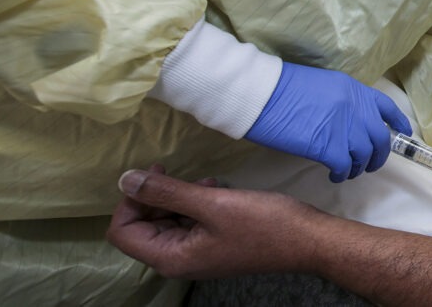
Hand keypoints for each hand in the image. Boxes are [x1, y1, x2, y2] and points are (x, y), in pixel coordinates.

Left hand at [107, 166, 316, 278]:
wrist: (308, 240)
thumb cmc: (262, 223)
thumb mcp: (212, 203)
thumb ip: (166, 192)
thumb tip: (125, 180)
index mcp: (170, 257)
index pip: (123, 231)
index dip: (131, 200)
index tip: (155, 174)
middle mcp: (178, 261)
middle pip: (142, 226)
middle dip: (155, 197)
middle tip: (176, 172)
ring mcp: (197, 254)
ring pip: (166, 221)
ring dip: (177, 197)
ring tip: (203, 182)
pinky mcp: (213, 244)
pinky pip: (189, 222)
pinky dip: (194, 203)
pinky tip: (214, 188)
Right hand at [246, 62, 412, 181]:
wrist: (261, 93)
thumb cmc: (282, 88)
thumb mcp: (322, 86)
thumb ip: (342, 102)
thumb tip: (348, 122)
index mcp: (354, 89)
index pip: (386, 107)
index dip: (397, 123)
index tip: (402, 134)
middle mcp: (355, 108)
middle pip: (380, 138)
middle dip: (379, 155)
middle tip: (369, 165)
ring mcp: (344, 128)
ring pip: (364, 155)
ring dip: (358, 167)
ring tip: (347, 171)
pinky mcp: (328, 146)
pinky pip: (344, 166)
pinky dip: (342, 174)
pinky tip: (334, 175)